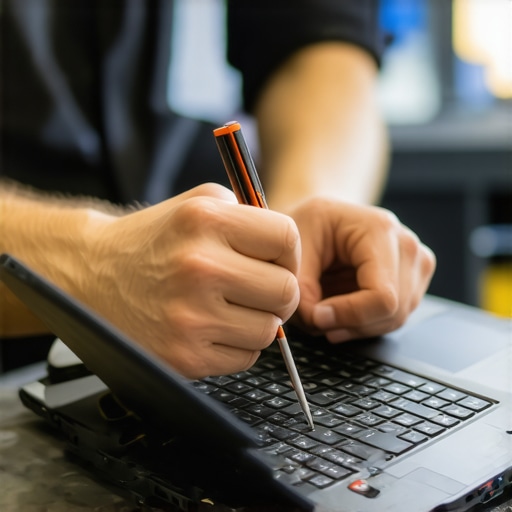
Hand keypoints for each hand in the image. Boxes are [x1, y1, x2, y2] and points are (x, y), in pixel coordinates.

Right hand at [83, 183, 299, 378]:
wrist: (94, 274)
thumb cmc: (154, 240)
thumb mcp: (197, 204)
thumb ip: (248, 216)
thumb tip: (290, 250)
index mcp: (205, 221)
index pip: (286, 238)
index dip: (288, 252)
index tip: (275, 260)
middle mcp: (198, 268)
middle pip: (286, 292)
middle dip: (278, 291)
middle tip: (257, 288)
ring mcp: (190, 318)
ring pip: (269, 331)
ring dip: (257, 321)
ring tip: (229, 306)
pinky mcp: (184, 356)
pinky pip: (244, 358)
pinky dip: (236, 345)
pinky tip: (212, 327)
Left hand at [289, 198, 435, 341]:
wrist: (321, 220)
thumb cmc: (309, 227)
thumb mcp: (293, 250)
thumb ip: (302, 288)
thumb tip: (316, 320)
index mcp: (380, 229)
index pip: (382, 295)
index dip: (348, 315)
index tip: (317, 316)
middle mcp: (406, 245)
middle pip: (393, 312)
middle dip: (349, 323)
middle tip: (316, 318)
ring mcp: (415, 264)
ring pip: (395, 320)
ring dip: (356, 326)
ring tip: (326, 312)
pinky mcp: (413, 281)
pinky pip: (394, 319)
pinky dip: (364, 323)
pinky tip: (341, 310)